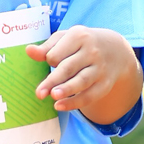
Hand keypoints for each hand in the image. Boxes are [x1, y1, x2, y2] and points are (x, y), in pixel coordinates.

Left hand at [27, 26, 142, 124]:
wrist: (114, 49)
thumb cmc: (81, 44)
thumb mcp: (65, 39)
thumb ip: (46, 47)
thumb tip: (28, 51)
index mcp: (79, 36)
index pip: (58, 53)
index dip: (50, 60)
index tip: (50, 62)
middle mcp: (91, 52)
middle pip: (69, 68)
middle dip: (53, 81)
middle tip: (39, 93)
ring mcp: (100, 68)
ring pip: (82, 81)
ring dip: (67, 90)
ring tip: (53, 97)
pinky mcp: (105, 83)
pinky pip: (90, 95)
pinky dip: (75, 102)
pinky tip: (60, 106)